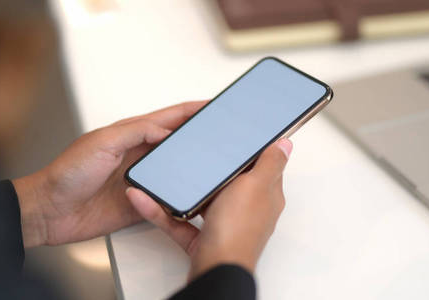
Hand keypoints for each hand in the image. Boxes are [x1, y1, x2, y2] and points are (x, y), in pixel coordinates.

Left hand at [13, 101, 206, 247]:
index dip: (192, 111)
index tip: (214, 106)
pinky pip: (165, 198)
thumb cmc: (67, 173)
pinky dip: (179, 195)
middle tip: (224, 134)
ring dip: (193, 166)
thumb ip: (135, 132)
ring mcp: (139, 179)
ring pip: (175, 170)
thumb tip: (166, 130)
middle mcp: (138, 155)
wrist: (50, 211)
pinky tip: (191, 195)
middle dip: (200, 136)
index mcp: (130, 134)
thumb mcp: (102, 142)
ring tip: (215, 164)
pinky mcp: (139, 203)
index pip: (169, 118)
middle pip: (177, 143)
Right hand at [126, 138, 291, 278]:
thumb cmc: (238, 231)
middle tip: (194, 150)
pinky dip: (161, 210)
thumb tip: (285, 145)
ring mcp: (224, 224)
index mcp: (265, 194)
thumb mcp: (257, 186)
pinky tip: (143, 198)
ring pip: (201, 200)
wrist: (216, 270)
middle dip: (210, 168)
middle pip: (229, 181)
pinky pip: (179, 221)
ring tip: (164, 172)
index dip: (249, 149)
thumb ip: (270, 163)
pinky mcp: (202, 238)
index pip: (261, 165)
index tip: (232, 135)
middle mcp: (246, 209)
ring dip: (182, 188)